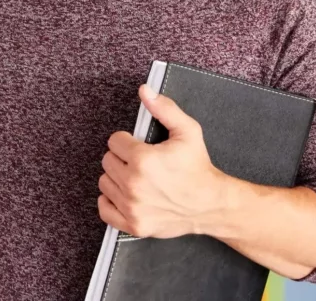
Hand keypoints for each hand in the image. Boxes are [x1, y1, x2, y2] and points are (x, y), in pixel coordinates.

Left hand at [97, 84, 227, 238]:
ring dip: (116, 178)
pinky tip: (125, 195)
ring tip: (137, 178)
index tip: (139, 146)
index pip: (114, 141)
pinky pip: (104, 209)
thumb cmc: (198, 168)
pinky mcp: (133, 225)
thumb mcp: (188, 132)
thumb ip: (164, 108)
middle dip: (122, 158)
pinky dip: (111, 202)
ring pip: (104, 183)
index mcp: (143, 160)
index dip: (127, 141)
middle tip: (140, 162)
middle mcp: (133, 184)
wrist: (211, 204)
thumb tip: (144, 90)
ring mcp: (132, 207)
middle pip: (107, 161)